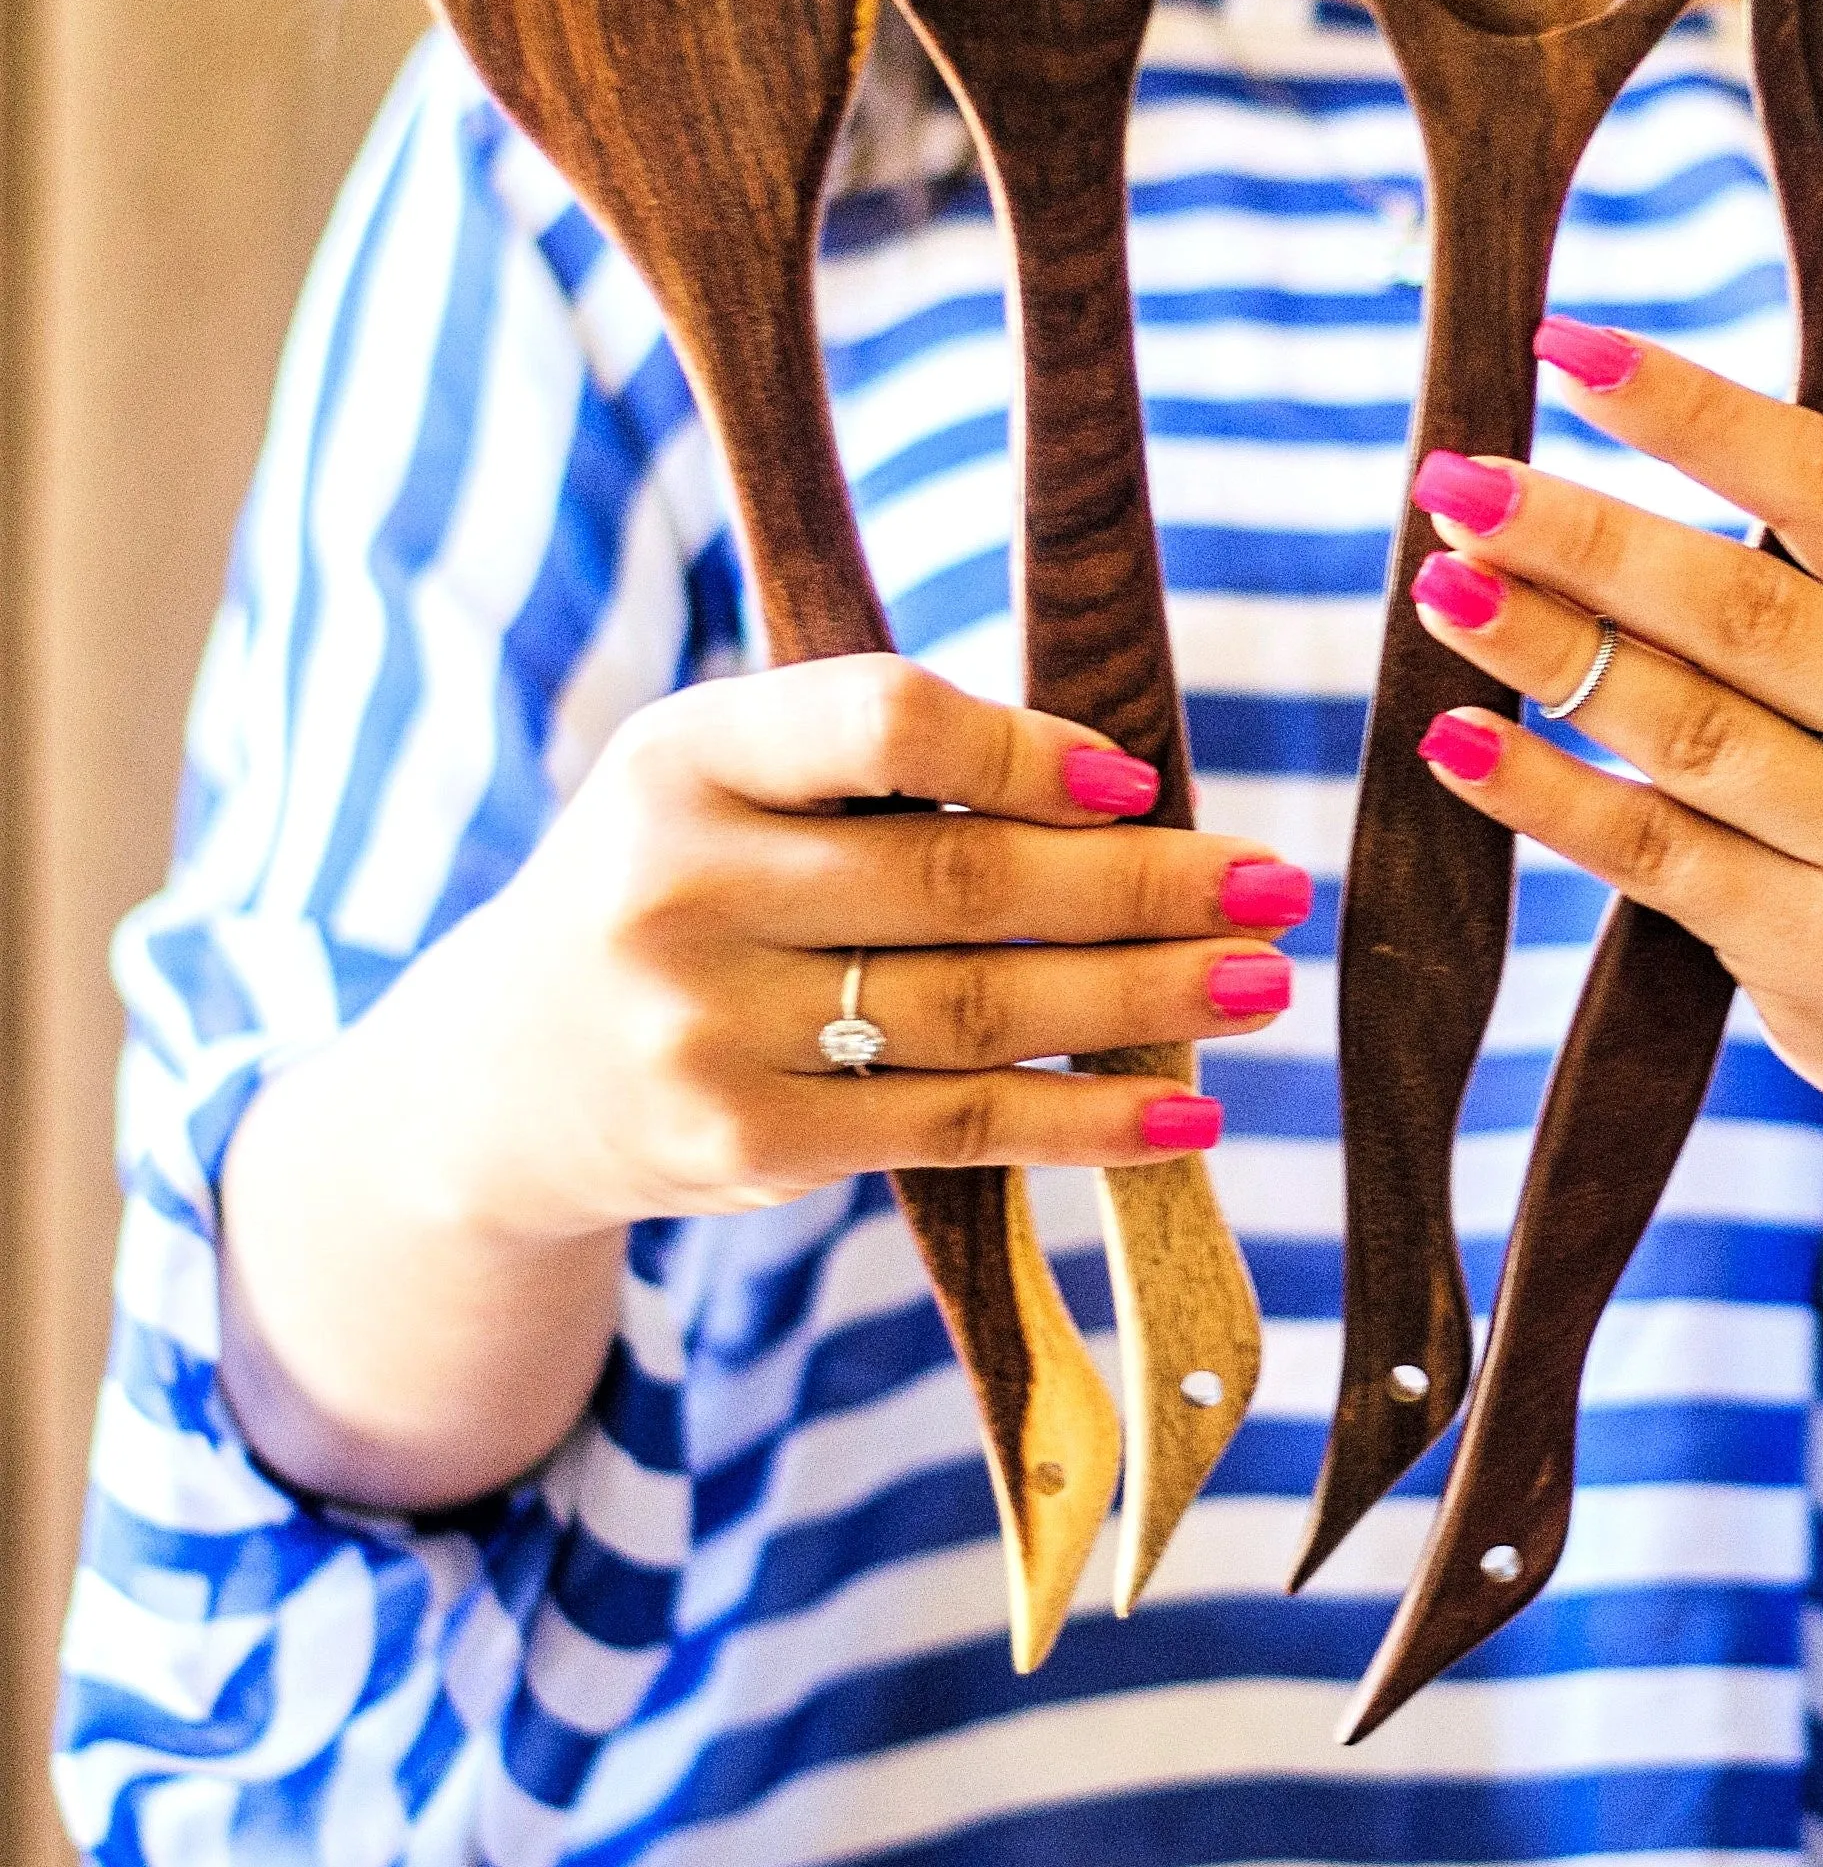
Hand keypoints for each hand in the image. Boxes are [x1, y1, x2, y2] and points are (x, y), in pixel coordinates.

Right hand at [372, 653, 1311, 1245]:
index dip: (1024, 749)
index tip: (1137, 780)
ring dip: (1145, 998)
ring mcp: (707, 1028)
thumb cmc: (673, 884)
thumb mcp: (719, 781)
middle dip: (1144, 886)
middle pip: (961, 880)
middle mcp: (680, 886)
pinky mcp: (747, 1143)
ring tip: (1259, 983)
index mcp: (685, 755)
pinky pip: (952, 1126)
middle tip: (1275, 885)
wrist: (502, 1080)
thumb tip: (1121, 791)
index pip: (879, 724)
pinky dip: (1084, 1119)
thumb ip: (873, 761)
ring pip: (978, 1009)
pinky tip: (1186, 1112)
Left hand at [1402, 324, 1822, 1172]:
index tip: (1565, 353)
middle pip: (1744, 612)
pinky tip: (1454, 738)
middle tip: (1456, 480)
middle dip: (1583, 538)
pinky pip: (1650, 853)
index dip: (1695, 413)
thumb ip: (1822, 580)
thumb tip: (1583, 477)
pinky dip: (1542, 789)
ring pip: (1687, 729)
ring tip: (1441, 586)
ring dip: (1543, 650)